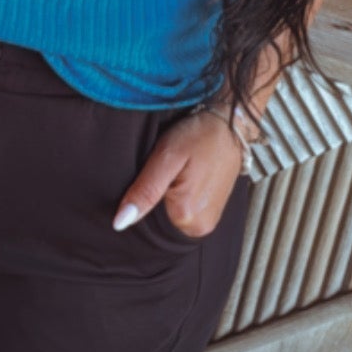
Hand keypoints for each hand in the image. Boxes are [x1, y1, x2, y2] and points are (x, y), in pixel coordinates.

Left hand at [113, 109, 247, 238]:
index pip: (146, 219)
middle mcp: (200, 227)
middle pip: (160, 219)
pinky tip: (185, 179)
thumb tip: (120, 223)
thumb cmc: (199, 135)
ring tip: (178, 173)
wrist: (232, 125)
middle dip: (157, 197)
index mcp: (187, 215)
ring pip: (172, 215)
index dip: (143, 196)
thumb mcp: (166, 157)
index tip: (153, 174)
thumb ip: (144, 192)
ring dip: (169, 197)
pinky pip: (186, 212)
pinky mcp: (212, 214)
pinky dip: (180, 197)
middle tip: (167, 170)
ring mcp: (208, 222)